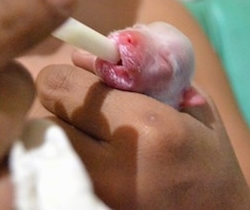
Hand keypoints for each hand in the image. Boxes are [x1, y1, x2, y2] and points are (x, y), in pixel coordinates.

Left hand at [33, 64, 249, 208]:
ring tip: (91, 137)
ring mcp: (100, 194)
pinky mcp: (88, 206)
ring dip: (61, 132)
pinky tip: (89, 158)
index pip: (64, 87)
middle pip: (47, 118)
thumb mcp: (187, 97)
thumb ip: (137, 70)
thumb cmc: (203, 149)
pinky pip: (55, 169)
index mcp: (146, 127)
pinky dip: (63, 155)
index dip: (64, 78)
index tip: (74, 80)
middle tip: (83, 110)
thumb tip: (79, 55)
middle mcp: (116, 166)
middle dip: (61, 107)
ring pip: (46, 145)